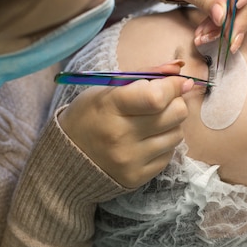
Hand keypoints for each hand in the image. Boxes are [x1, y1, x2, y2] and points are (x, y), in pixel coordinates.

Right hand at [58, 61, 193, 188]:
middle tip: (163, 102)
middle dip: (175, 102)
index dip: (174, 86)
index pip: (157, 97)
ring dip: (171, 124)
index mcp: (111, 107)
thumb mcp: (108, 88)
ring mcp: (130, 159)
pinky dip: (163, 143)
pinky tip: (147, 140)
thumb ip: (145, 75)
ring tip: (152, 122)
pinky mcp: (137, 177)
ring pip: (177, 134)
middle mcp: (121, 136)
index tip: (179, 82)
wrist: (67, 158)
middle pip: (175, 114)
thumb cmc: (90, 116)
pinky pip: (169, 154)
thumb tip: (179, 69)